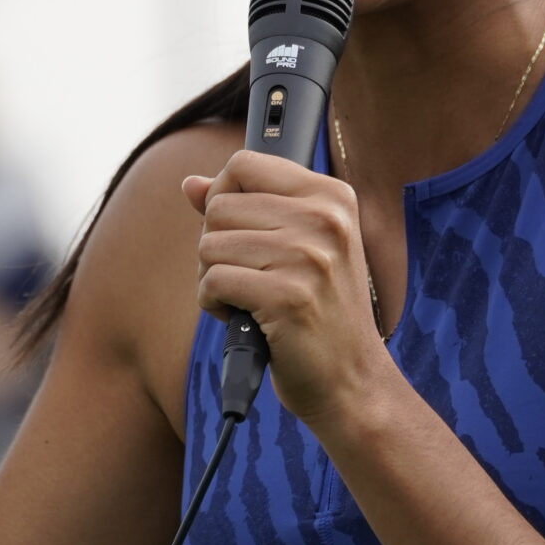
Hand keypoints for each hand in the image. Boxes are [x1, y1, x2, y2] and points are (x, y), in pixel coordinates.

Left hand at [184, 151, 390, 425]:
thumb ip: (247, 209)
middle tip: (249, 276)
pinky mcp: (287, 296)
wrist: (352, 380)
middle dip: (217, 245)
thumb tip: (191, 185)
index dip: (224, 196)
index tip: (240, 230)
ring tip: (250, 299)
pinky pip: (212, 282)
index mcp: (332, 197)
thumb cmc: (320, 313)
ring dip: (214, 278)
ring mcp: (309, 257)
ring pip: (210, 244)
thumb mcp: (298, 248)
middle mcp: (325, 220)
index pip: (245, 164)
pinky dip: (214, 305)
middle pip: (220, 206)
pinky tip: (244, 318)